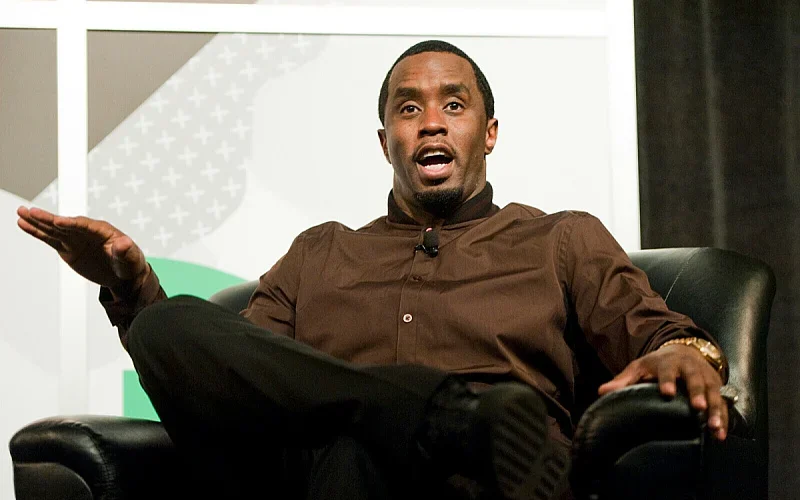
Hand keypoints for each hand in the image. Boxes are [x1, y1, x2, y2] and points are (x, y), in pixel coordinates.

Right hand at [17, 206, 148, 296]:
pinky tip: (23, 224)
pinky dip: (37, 232)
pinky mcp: (68, 248)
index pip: (85, 225)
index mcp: (103, 231)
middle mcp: (86, 232)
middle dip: (49, 219)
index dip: (72, 223)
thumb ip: (126, 251)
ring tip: (21, 213)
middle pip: (65, 224)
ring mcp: (76, 239)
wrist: (123, 274)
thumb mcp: (131, 258)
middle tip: (31, 211)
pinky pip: (50, 239)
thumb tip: (124, 242)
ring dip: (37, 222)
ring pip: (54, 229)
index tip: (58, 222)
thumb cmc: (130, 264)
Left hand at [597, 344, 727, 439]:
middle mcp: (690, 369)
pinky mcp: (717, 389)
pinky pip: (722, 404)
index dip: (666, 380)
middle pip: (694, 380)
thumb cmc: (657, 364)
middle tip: (698, 407)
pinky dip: (723, 418)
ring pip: (713, 393)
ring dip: (714, 409)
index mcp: (669, 362)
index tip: (665, 392)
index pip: (667, 370)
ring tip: (713, 427)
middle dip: (697, 393)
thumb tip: (601, 391)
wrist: (685, 351)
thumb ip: (623, 380)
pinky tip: (720, 434)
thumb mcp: (639, 367)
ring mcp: (706, 378)